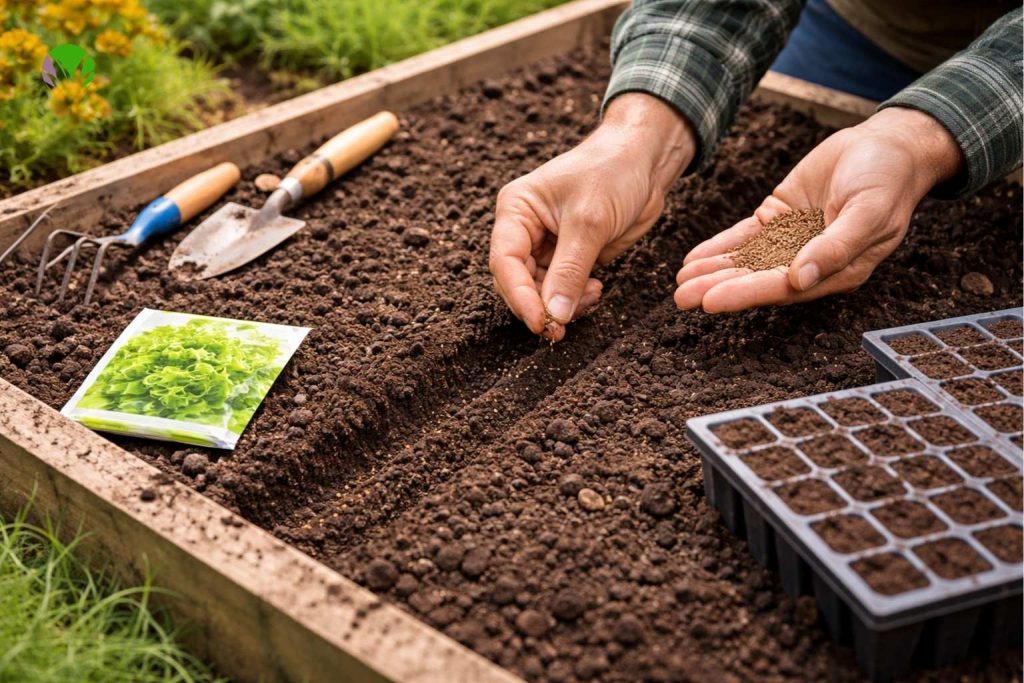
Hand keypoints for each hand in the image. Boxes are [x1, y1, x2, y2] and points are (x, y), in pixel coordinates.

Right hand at [490, 94, 695, 340]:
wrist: (646, 160)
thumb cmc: (612, 171)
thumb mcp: (589, 221)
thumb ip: (570, 270)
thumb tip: (553, 314)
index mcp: (517, 210)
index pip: (505, 261)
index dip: (519, 296)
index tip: (540, 321)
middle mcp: (525, 229)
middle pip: (518, 281)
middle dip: (540, 305)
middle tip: (560, 328)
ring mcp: (548, 244)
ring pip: (542, 290)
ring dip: (562, 304)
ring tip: (591, 297)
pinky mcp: (571, 256)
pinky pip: (564, 288)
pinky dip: (577, 298)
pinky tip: (596, 291)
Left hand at [675, 107, 962, 312]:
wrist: (888, 146)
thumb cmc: (888, 181)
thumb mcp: (869, 211)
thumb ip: (837, 246)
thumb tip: (802, 278)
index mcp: (835, 270)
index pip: (782, 288)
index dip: (745, 294)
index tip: (711, 301)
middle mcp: (809, 263)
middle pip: (757, 280)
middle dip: (718, 288)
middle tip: (681, 298)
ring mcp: (792, 242)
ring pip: (746, 262)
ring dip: (713, 271)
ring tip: (680, 282)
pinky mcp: (779, 220)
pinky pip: (745, 238)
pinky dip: (720, 248)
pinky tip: (694, 259)